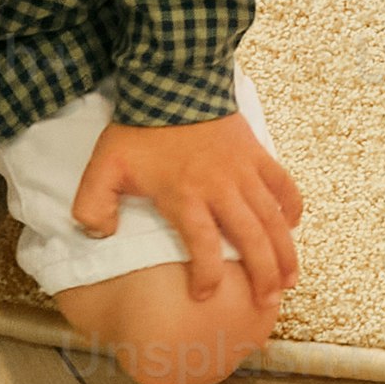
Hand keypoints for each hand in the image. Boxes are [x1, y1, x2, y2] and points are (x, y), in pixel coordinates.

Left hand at [67, 109, 305, 307]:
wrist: (173, 81)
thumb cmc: (140, 129)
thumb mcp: (104, 168)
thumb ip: (92, 205)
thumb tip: (98, 235)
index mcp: (185, 196)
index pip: (204, 246)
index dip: (207, 275)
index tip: (204, 296)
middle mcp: (221, 188)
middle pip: (251, 239)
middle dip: (262, 274)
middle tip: (267, 302)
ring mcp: (243, 171)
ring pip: (272, 218)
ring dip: (284, 251)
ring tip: (290, 280)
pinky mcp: (256, 154)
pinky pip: (282, 185)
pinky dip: (291, 206)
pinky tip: (292, 226)